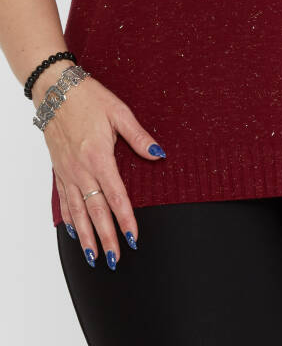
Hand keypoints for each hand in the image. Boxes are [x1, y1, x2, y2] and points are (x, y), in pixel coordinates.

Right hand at [36, 73, 165, 269]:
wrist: (55, 89)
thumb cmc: (88, 97)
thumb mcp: (119, 111)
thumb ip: (138, 136)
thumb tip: (158, 153)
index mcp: (99, 156)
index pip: (116, 196)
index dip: (126, 219)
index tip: (134, 237)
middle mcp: (81, 169)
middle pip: (96, 211)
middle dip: (107, 237)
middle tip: (116, 259)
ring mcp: (67, 171)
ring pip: (78, 211)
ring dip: (87, 236)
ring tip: (95, 257)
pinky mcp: (59, 169)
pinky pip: (65, 200)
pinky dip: (70, 219)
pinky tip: (75, 232)